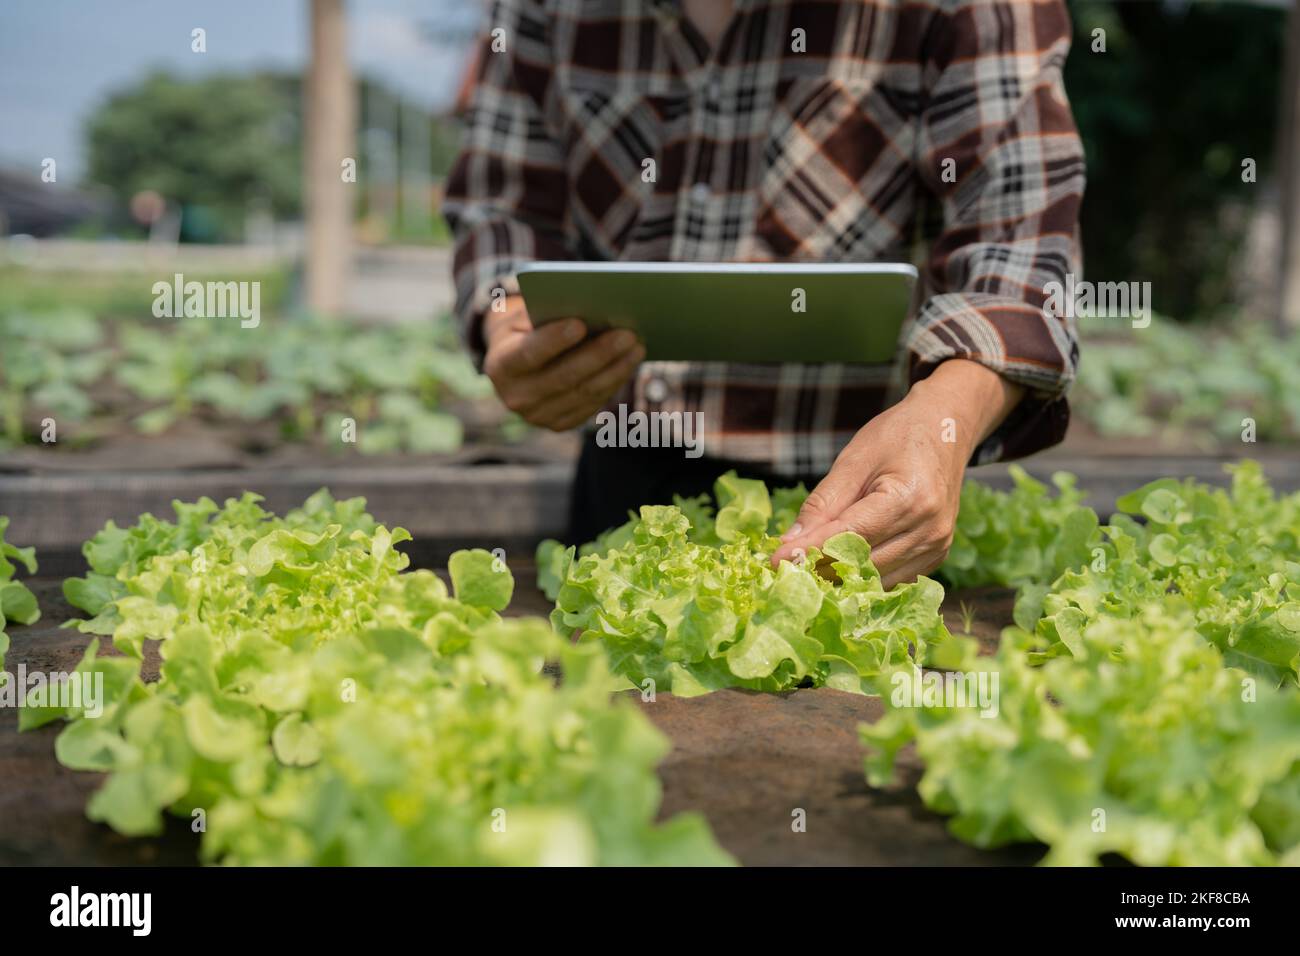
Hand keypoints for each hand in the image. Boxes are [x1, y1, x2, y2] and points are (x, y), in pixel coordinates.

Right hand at [482, 295, 645, 430]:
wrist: (515, 363)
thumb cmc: (526, 328)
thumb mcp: (525, 317)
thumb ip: (548, 315)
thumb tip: (591, 310)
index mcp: (500, 365)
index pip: (528, 354)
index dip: (553, 340)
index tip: (579, 323)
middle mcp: (515, 397)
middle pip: (563, 377)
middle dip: (598, 354)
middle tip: (627, 334)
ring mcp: (537, 416)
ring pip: (584, 393)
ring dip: (615, 369)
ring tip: (637, 346)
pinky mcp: (558, 424)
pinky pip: (592, 404)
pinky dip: (613, 381)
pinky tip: (629, 362)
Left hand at [771, 360, 1022, 588]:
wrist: (946, 429)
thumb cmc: (897, 436)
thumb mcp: (853, 460)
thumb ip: (822, 503)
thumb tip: (790, 542)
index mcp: (910, 499)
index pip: (850, 537)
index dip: (810, 551)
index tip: (775, 561)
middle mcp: (930, 529)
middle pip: (863, 564)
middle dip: (820, 567)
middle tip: (784, 568)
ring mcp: (937, 546)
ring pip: (876, 580)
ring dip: (840, 578)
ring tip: (806, 569)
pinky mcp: (936, 556)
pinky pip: (892, 579)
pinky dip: (863, 577)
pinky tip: (838, 568)